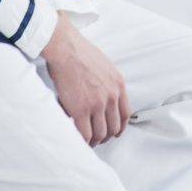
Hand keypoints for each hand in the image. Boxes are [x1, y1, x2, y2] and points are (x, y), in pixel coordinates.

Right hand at [41, 19, 130, 145]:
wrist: (66, 48)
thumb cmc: (79, 53)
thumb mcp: (105, 66)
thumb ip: (108, 83)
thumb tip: (103, 96)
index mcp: (118, 85)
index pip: (125, 114)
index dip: (120, 127)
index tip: (115, 131)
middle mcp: (111, 96)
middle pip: (114, 127)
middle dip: (106, 136)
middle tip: (98, 139)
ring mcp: (97, 104)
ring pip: (100, 133)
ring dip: (95, 141)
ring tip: (88, 141)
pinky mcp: (81, 110)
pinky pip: (86, 134)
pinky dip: (84, 141)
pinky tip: (79, 140)